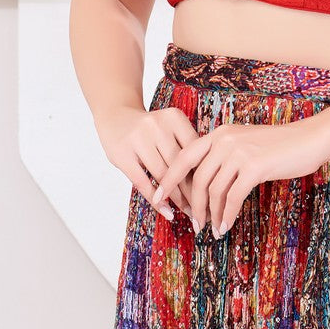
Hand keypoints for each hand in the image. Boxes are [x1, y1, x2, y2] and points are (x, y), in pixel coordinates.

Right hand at [95, 105, 199, 220]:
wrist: (116, 116)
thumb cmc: (151, 128)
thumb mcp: (170, 126)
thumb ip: (185, 144)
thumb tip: (208, 175)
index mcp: (174, 117)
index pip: (194, 149)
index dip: (204, 171)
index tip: (213, 190)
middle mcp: (157, 125)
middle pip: (180, 163)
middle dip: (193, 189)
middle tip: (204, 207)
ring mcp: (139, 139)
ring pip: (163, 175)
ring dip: (177, 198)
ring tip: (188, 212)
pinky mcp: (122, 155)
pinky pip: (142, 183)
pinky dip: (156, 200)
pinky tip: (166, 211)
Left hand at [150, 118, 329, 237]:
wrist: (308, 139)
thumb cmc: (278, 145)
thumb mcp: (245, 143)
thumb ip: (224, 156)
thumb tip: (205, 184)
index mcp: (219, 133)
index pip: (184, 156)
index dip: (169, 179)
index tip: (158, 197)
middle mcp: (225, 139)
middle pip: (196, 179)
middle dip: (192, 205)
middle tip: (193, 223)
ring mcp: (239, 152)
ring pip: (213, 190)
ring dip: (211, 214)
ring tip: (212, 229)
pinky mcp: (254, 166)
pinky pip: (232, 197)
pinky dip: (227, 215)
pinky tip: (226, 225)